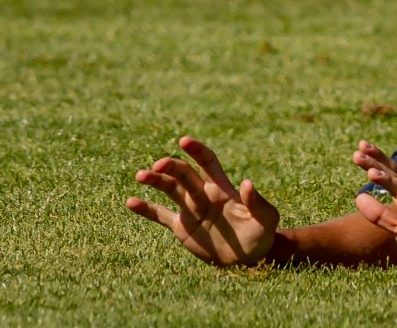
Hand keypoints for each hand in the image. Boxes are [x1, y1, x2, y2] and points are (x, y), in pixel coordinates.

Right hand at [126, 137, 279, 266]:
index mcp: (223, 188)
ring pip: (170, 190)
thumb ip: (256, 201)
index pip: (208, 162)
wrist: (249, 257)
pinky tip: (130, 202)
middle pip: (184, 175)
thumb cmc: (261, 234)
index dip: (197, 150)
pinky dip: (146, 209)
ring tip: (140, 175)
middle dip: (172, 168)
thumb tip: (246, 182)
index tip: (184, 140)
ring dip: (156, 182)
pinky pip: (161, 215)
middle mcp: (204, 194)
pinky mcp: (182, 227)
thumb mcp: (266, 218)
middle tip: (157, 166)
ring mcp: (191, 210)